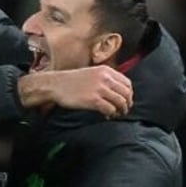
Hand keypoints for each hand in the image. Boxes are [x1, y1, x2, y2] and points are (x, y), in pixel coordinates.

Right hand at [18, 66, 132, 117]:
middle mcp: (105, 78)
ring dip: (121, 110)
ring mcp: (100, 89)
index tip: (126, 100)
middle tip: (124, 110)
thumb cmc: (72, 81)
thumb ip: (105, 78)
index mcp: (106, 70)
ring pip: (120, 102)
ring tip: (117, 114)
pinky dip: (111, 114)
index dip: (129, 94)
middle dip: (127, 103)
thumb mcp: (91, 73)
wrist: (56, 84)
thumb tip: (117, 91)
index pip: (126, 83)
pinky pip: (110, 109)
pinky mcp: (94, 100)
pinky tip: (107, 116)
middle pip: (126, 93)